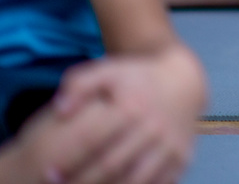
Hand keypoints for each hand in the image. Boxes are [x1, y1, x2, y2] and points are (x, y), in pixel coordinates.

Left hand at [41, 47, 202, 183]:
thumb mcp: (108, 70)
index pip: (92, 140)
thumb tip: (60, 110)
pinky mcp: (182, 158)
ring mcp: (170, 145)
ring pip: (134, 180)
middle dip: (82, 181)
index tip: (49, 173)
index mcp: (132, 107)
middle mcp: (154, 128)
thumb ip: (79, 85)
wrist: (185, 82)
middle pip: (111, 165)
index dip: (68, 159)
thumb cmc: (138, 79)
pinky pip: (157, 183)